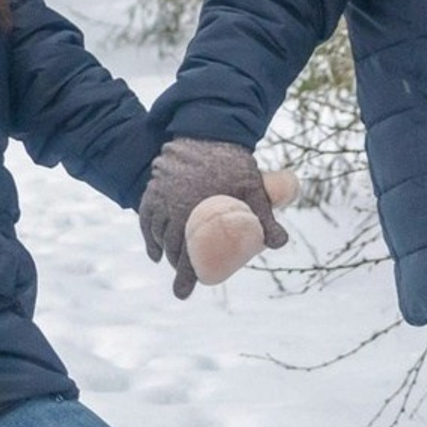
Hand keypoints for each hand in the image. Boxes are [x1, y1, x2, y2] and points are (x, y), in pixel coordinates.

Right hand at [139, 138, 291, 299]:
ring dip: (166, 253)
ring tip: (175, 263)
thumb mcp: (254, 192)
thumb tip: (280, 244)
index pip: (190, 254)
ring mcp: (161, 199)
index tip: (184, 293)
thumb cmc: (234, 165)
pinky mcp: (154, 190)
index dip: (187, 276)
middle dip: (178, 268)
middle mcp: (175, 209)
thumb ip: (266, 219)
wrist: (209, 133)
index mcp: (197, 214)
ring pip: (160, 235)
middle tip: (184, 283)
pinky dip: (149, 238)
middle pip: (174, 248)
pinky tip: (155, 254)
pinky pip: (146, 219)